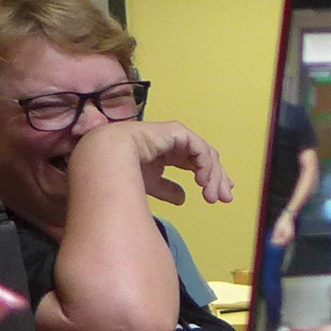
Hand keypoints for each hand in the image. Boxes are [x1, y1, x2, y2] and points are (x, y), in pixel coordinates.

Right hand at [81, 117, 231, 207]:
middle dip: (217, 179)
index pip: (195, 164)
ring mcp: (175, 135)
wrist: (105, 158)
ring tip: (212, 195)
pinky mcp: (176, 131)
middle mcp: (173, 143)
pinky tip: (202, 181)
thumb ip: (167, 189)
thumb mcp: (149, 185)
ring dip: (213, 176)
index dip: (210, 178)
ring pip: (205, 155)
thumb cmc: (120, 172)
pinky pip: (199, 148)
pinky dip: (205, 164)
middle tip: (225, 199)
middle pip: (205, 159)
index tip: (219, 196)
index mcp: (167, 153)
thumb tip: (183, 199)